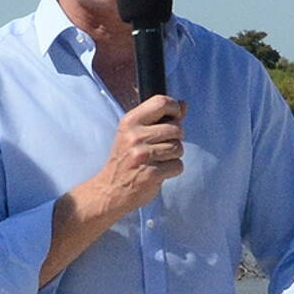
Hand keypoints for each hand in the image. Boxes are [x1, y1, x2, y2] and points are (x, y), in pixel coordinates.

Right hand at [96, 94, 185, 216]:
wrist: (110, 190)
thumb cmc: (126, 160)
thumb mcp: (135, 133)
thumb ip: (160, 118)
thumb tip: (183, 104)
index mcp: (130, 121)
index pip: (161, 102)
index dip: (175, 109)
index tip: (173, 119)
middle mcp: (135, 136)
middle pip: (176, 128)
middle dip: (175, 139)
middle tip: (161, 148)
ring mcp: (142, 155)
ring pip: (178, 148)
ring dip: (174, 156)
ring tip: (158, 161)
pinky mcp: (151, 173)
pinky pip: (178, 166)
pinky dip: (172, 171)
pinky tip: (158, 172)